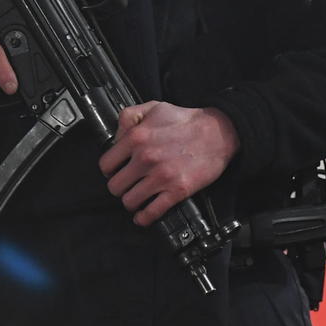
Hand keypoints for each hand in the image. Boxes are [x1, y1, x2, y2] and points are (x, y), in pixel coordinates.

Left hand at [98, 103, 237, 226]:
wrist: (219, 132)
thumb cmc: (187, 121)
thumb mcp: (154, 107)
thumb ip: (129, 118)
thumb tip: (116, 138)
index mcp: (137, 138)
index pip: (106, 165)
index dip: (110, 170)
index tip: (116, 171)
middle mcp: (146, 158)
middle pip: (115, 187)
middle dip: (120, 187)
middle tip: (128, 184)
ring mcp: (161, 176)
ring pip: (129, 202)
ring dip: (131, 202)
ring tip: (137, 197)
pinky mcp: (177, 191)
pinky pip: (151, 213)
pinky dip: (144, 218)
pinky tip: (143, 215)